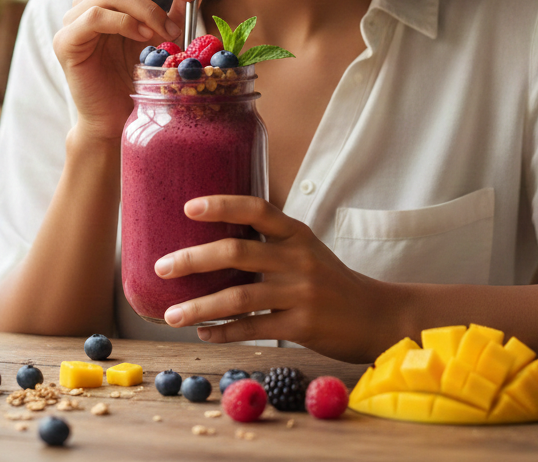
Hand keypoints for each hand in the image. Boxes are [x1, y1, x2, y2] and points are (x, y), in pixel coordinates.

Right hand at [53, 0, 210, 141]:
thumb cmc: (137, 77)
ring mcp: (74, 18)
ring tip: (170, 32)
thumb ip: (179, 7)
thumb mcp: (165, 36)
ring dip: (150, 7)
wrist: (114, 119)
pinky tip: (144, 38)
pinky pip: (95, 16)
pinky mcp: (66, 40)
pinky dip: (125, 22)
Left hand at [153, 195, 394, 361]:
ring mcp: (300, 293)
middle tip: (162, 266)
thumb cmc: (329, 279)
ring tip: (171, 314)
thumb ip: (269, 241)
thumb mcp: (305, 248)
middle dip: (193, 259)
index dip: (222, 205)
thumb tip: (212, 238)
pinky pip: (253, 329)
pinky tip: (203, 332)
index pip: (256, 209)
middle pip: (236, 253)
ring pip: (238, 298)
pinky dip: (223, 331)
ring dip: (199, 307)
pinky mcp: (302, 326)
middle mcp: (297, 258)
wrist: (375, 315)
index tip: (188, 208)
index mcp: (295, 233)